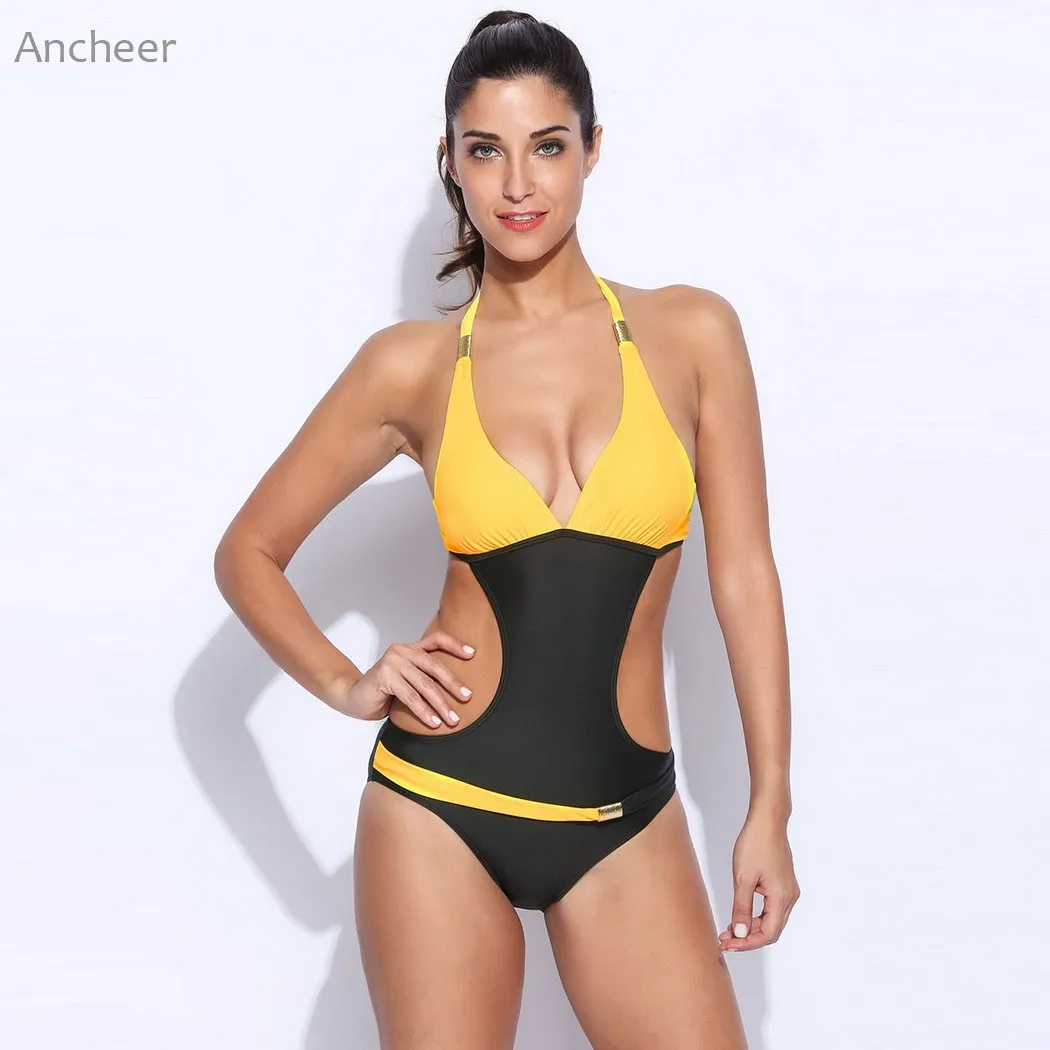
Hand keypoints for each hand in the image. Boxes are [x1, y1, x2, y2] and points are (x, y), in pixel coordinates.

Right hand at [332, 631, 475, 727]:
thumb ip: (424, 676)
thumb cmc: (384, 690)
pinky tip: (433, 722)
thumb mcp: (407, 679)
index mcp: (410, 648)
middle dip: (453, 684)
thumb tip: (456, 689)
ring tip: (452, 719)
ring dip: (441, 704)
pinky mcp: (384, 677)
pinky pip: (410, 697)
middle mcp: (402, 651)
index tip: (473, 654)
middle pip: (434, 665)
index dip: (455, 645)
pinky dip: (424, 711)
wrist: (354, 697)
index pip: (436, 640)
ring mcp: (392, 663)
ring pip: (424, 685)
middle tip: (467, 697)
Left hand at [719, 811, 799, 952]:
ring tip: (729, 930)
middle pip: (771, 930)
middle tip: (725, 940)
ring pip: (771, 920)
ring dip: (751, 927)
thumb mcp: (743, 878)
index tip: (728, 944)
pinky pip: (771, 908)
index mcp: (782, 898)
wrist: (767, 821)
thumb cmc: (755, 844)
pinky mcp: (783, 883)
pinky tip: (740, 914)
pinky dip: (756, 916)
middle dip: (748, 938)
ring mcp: (788, 890)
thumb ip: (741, 908)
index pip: (767, 934)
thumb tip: (739, 933)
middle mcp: (789, 897)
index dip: (747, 943)